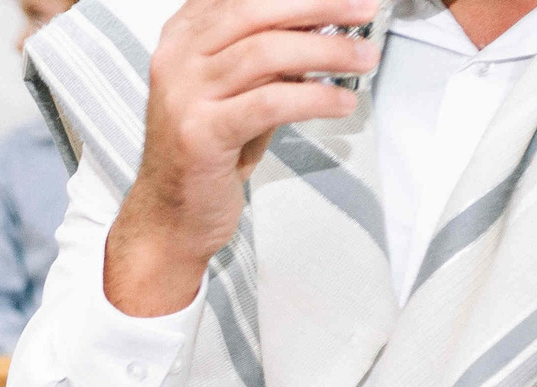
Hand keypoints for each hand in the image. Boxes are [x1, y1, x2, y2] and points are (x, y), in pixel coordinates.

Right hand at [104, 0, 377, 317]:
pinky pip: (269, 102)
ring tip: (363, 58)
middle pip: (255, 9)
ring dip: (327, 51)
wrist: (171, 215)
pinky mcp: (199, 134)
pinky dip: (314, 98)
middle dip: (319, 5)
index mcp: (182, 36)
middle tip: (364, 10)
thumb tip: (329, 19)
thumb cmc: (210, 149)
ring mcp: (183, 96)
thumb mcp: (239, 88)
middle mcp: (176, 59)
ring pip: (266, 53)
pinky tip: (340, 103)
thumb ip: (272, 52)